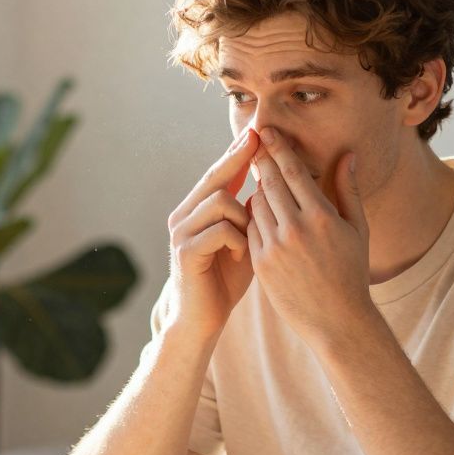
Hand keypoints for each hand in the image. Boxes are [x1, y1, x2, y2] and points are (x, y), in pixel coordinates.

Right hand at [166, 128, 259, 338]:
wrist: (200, 321)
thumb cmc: (224, 282)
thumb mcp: (243, 242)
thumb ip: (252, 216)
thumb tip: (272, 187)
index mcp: (197, 211)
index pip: (219, 174)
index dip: (237, 153)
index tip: (258, 132)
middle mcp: (184, 215)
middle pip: (214, 177)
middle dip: (238, 157)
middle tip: (258, 138)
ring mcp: (181, 232)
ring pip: (219, 200)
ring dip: (244, 216)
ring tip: (253, 238)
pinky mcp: (185, 252)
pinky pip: (219, 229)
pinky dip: (237, 239)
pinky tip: (244, 253)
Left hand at [247, 127, 373, 345]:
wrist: (336, 320)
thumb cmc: (352, 272)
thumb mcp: (357, 230)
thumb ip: (348, 190)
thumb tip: (348, 155)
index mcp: (322, 217)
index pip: (293, 172)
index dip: (279, 148)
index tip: (268, 132)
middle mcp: (296, 229)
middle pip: (270, 182)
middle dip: (261, 159)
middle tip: (253, 141)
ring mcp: (275, 247)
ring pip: (257, 203)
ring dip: (257, 187)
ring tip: (258, 174)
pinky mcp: (261, 263)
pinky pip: (251, 227)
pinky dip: (252, 214)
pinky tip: (257, 206)